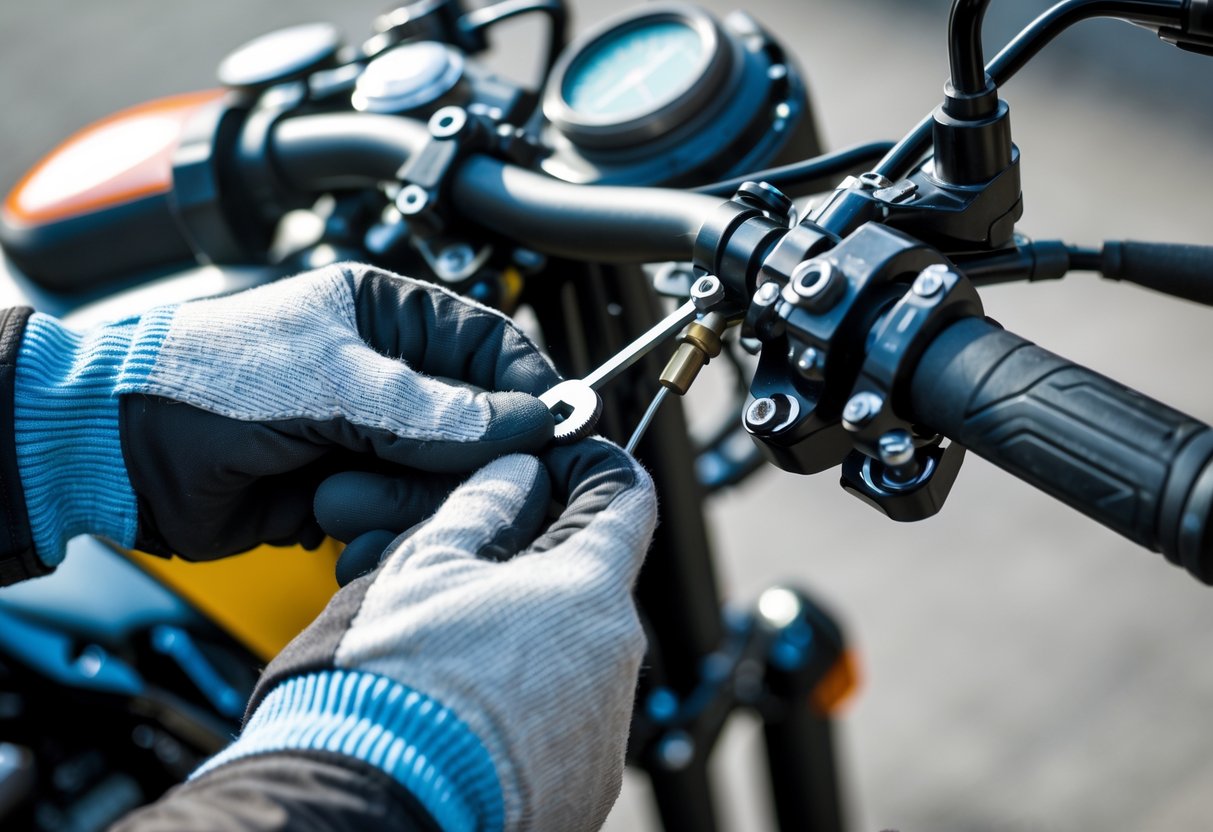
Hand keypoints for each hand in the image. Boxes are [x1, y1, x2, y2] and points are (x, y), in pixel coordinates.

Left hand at [7, 263, 559, 571]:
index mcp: (389, 317)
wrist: (120, 452)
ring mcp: (370, 436)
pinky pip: (400, 518)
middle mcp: (389, 376)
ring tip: (331, 491)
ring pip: (441, 482)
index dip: (530, 393)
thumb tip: (531, 421)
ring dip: (393, 498)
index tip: (555, 437)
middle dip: (445, 463)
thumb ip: (437, 410)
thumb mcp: (334, 383)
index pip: (494, 350)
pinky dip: (371, 530)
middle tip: (408, 473)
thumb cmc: (209, 381)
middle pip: (477, 428)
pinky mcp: (350, 490)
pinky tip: (325, 521)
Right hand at [196, 439, 656, 831]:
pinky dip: (524, 702)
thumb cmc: (390, 686)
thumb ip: (484, 504)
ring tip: (448, 647)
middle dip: (535, 560)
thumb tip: (516, 474)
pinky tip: (463, 706)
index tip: (552, 467)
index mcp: (588, 589)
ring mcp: (605, 729)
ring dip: (525, 634)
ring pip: (573, 651)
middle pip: (591, 581)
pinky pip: (565, 719)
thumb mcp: (424, 564)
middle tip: (464, 564)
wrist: (367, 805)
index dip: (589, 468)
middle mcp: (616, 661)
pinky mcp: (585, 783)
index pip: (625, 496)